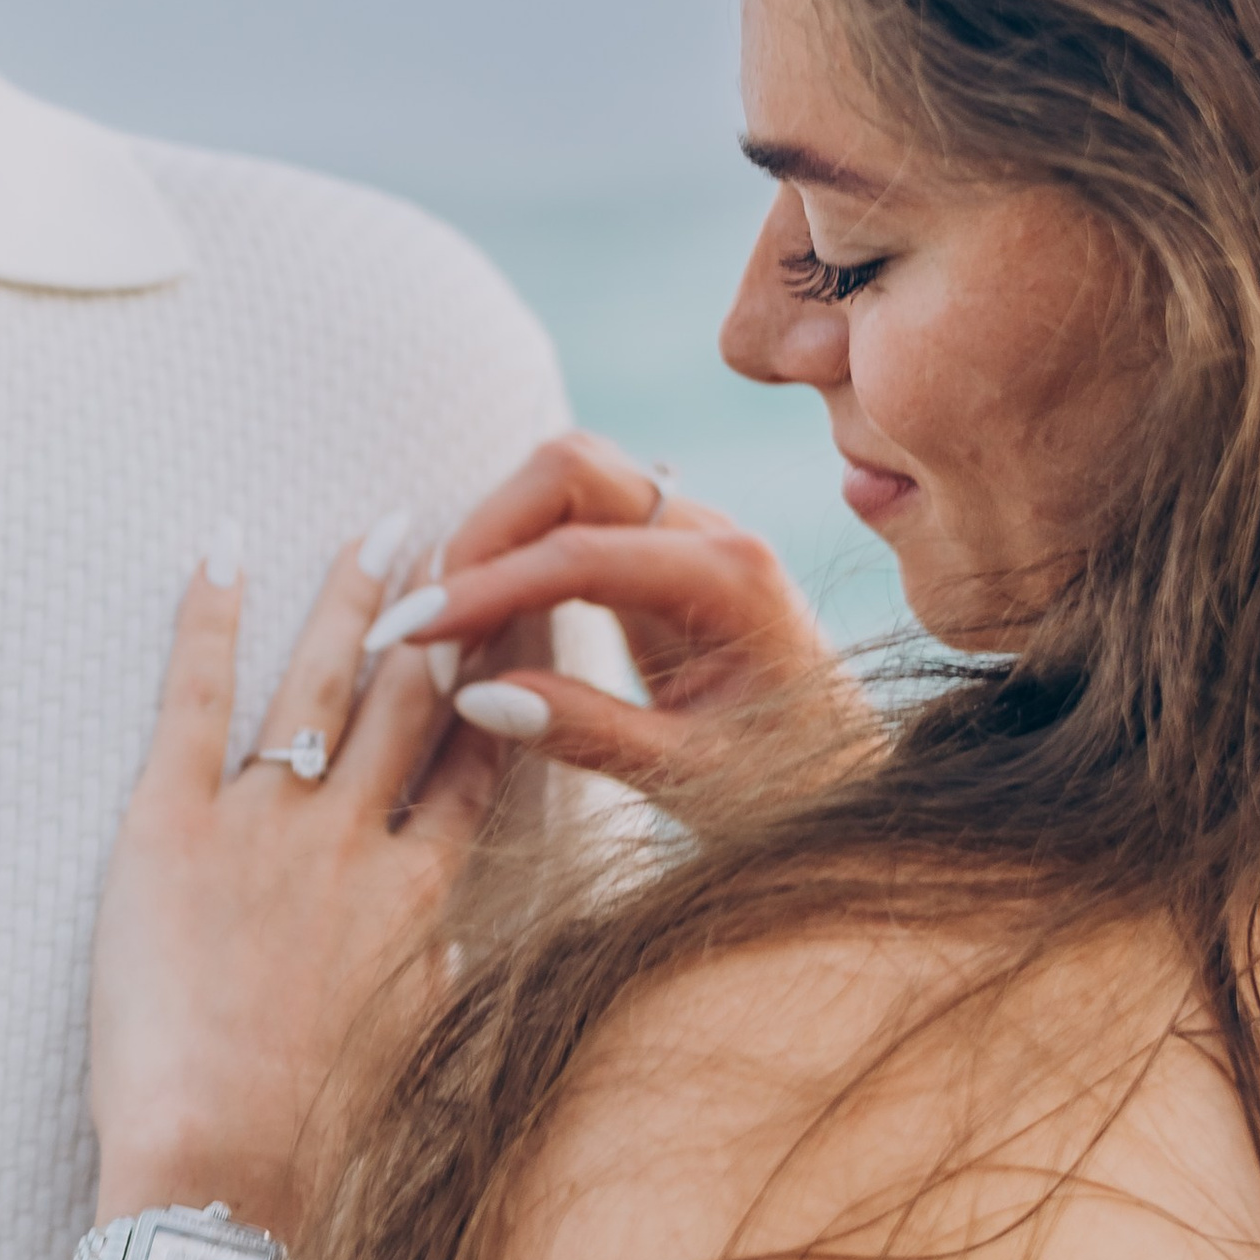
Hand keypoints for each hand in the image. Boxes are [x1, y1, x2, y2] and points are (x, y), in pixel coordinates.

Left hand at [86, 534, 504, 1237]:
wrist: (223, 1167)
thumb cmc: (316, 1133)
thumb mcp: (413, 1042)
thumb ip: (435, 961)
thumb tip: (445, 923)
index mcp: (422, 895)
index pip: (480, 759)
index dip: (507, 677)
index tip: (528, 613)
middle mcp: (356, 842)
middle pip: (415, 699)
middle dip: (445, 609)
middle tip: (463, 531)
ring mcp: (267, 825)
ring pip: (324, 681)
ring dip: (355, 594)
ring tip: (382, 524)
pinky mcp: (172, 823)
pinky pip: (194, 697)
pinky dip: (208, 616)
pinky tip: (223, 545)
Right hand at [415, 432, 870, 803]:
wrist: (850, 784)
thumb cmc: (789, 791)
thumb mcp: (692, 780)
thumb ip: (587, 732)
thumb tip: (475, 694)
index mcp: (732, 578)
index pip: (577, 552)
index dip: (482, 588)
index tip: (408, 636)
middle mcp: (711, 532)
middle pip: (566, 467)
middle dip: (481, 534)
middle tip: (426, 628)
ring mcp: (686, 532)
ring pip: (562, 477)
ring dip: (493, 536)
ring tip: (446, 627)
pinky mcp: (659, 554)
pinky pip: (570, 517)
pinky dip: (514, 552)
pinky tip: (480, 620)